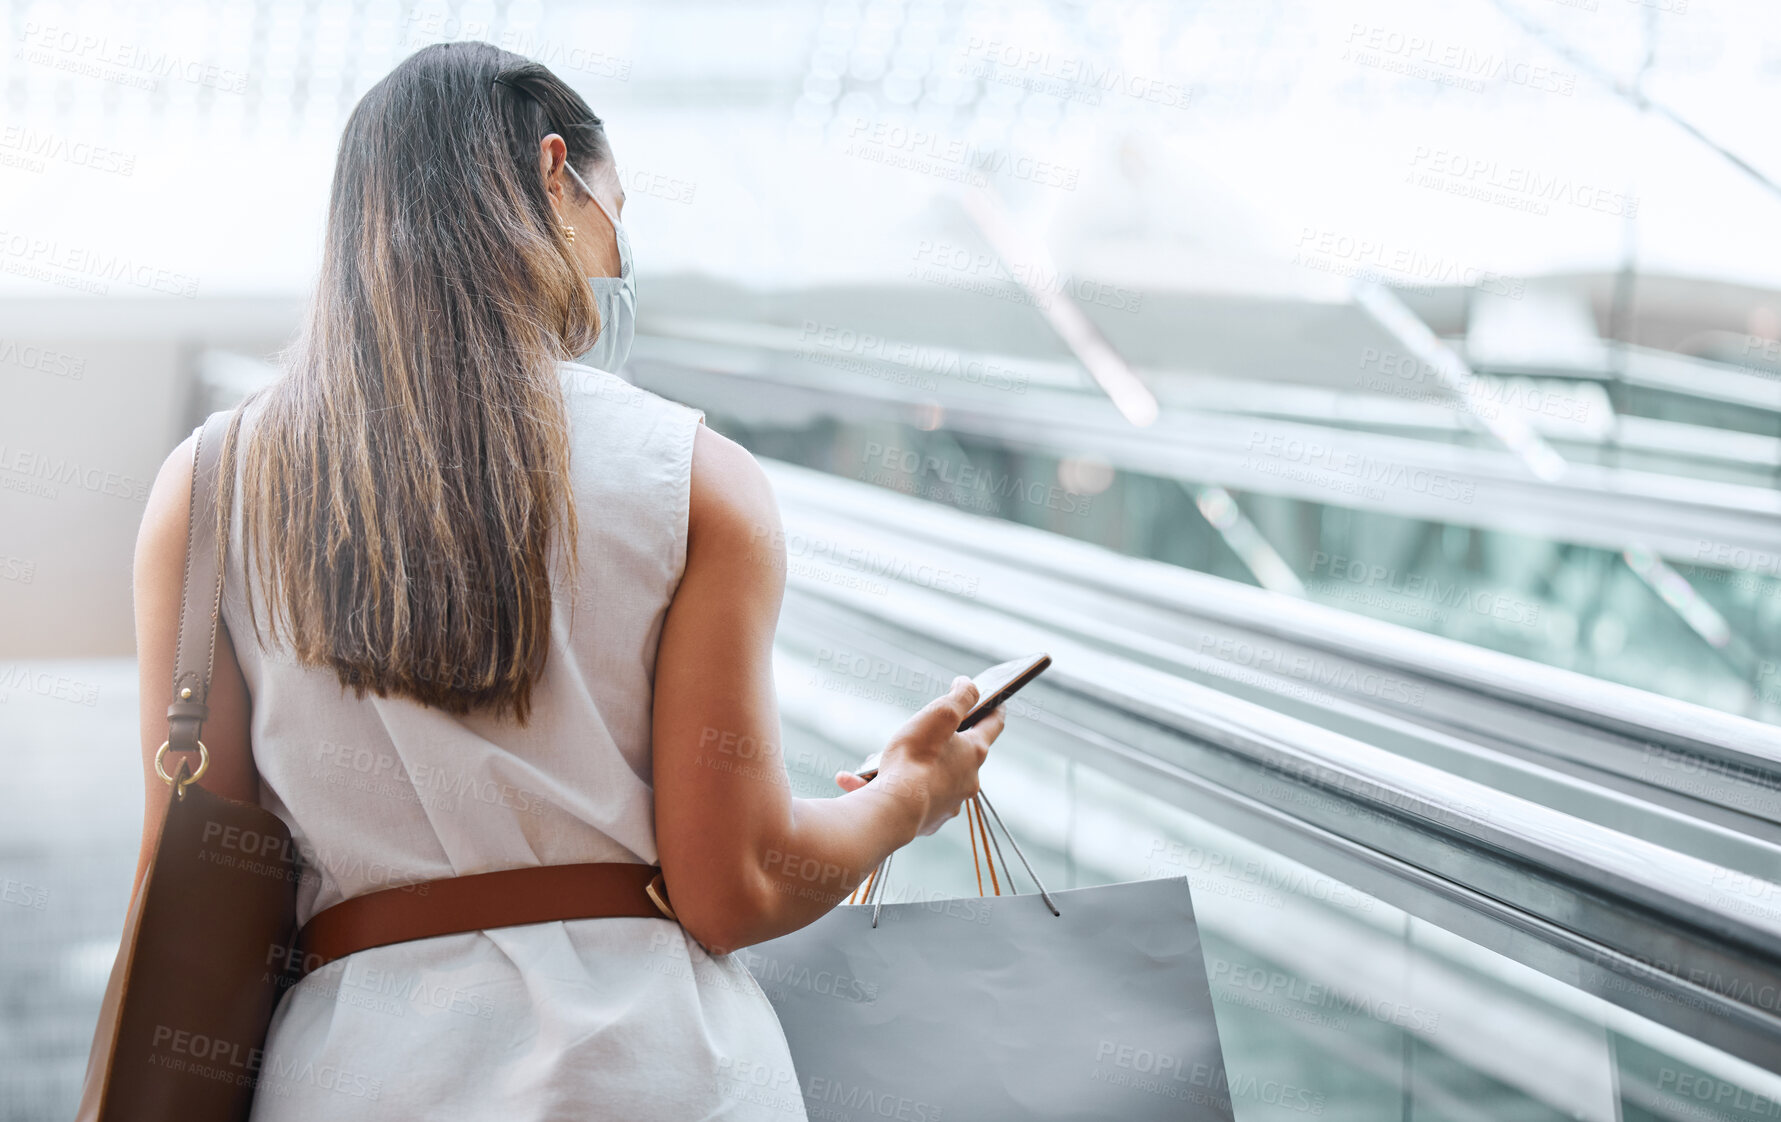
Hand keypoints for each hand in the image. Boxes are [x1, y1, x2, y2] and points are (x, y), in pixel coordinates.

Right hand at [833, 676, 1007, 837]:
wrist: (895, 809)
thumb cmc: (916, 758)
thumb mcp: (941, 713)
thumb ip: (960, 695)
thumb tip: (967, 684)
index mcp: (974, 754)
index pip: (993, 725)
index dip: (994, 709)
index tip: (996, 701)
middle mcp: (967, 781)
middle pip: (961, 755)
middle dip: (945, 742)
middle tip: (927, 731)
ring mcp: (948, 803)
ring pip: (931, 778)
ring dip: (910, 767)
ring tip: (880, 760)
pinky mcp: (927, 821)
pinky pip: (907, 799)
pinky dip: (885, 788)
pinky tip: (852, 780)